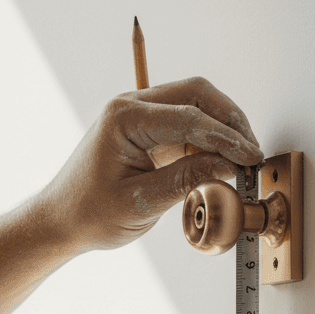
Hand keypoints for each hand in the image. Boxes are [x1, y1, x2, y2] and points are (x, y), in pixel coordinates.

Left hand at [37, 76, 263, 255]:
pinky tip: (220, 160)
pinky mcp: (147, 129)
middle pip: (197, 94)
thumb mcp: (142, 203)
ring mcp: (140, 114)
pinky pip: (186, 122)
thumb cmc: (90, 213)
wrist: (63, 219)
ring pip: (195, 103)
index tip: (249, 157)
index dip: (225, 138)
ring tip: (240, 159)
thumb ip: (186, 179)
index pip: (189, 117)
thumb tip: (227, 164)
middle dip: (230, 120)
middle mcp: (132, 105)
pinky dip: (207, 138)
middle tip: (251, 152)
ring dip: (221, 126)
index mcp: (125, 118)